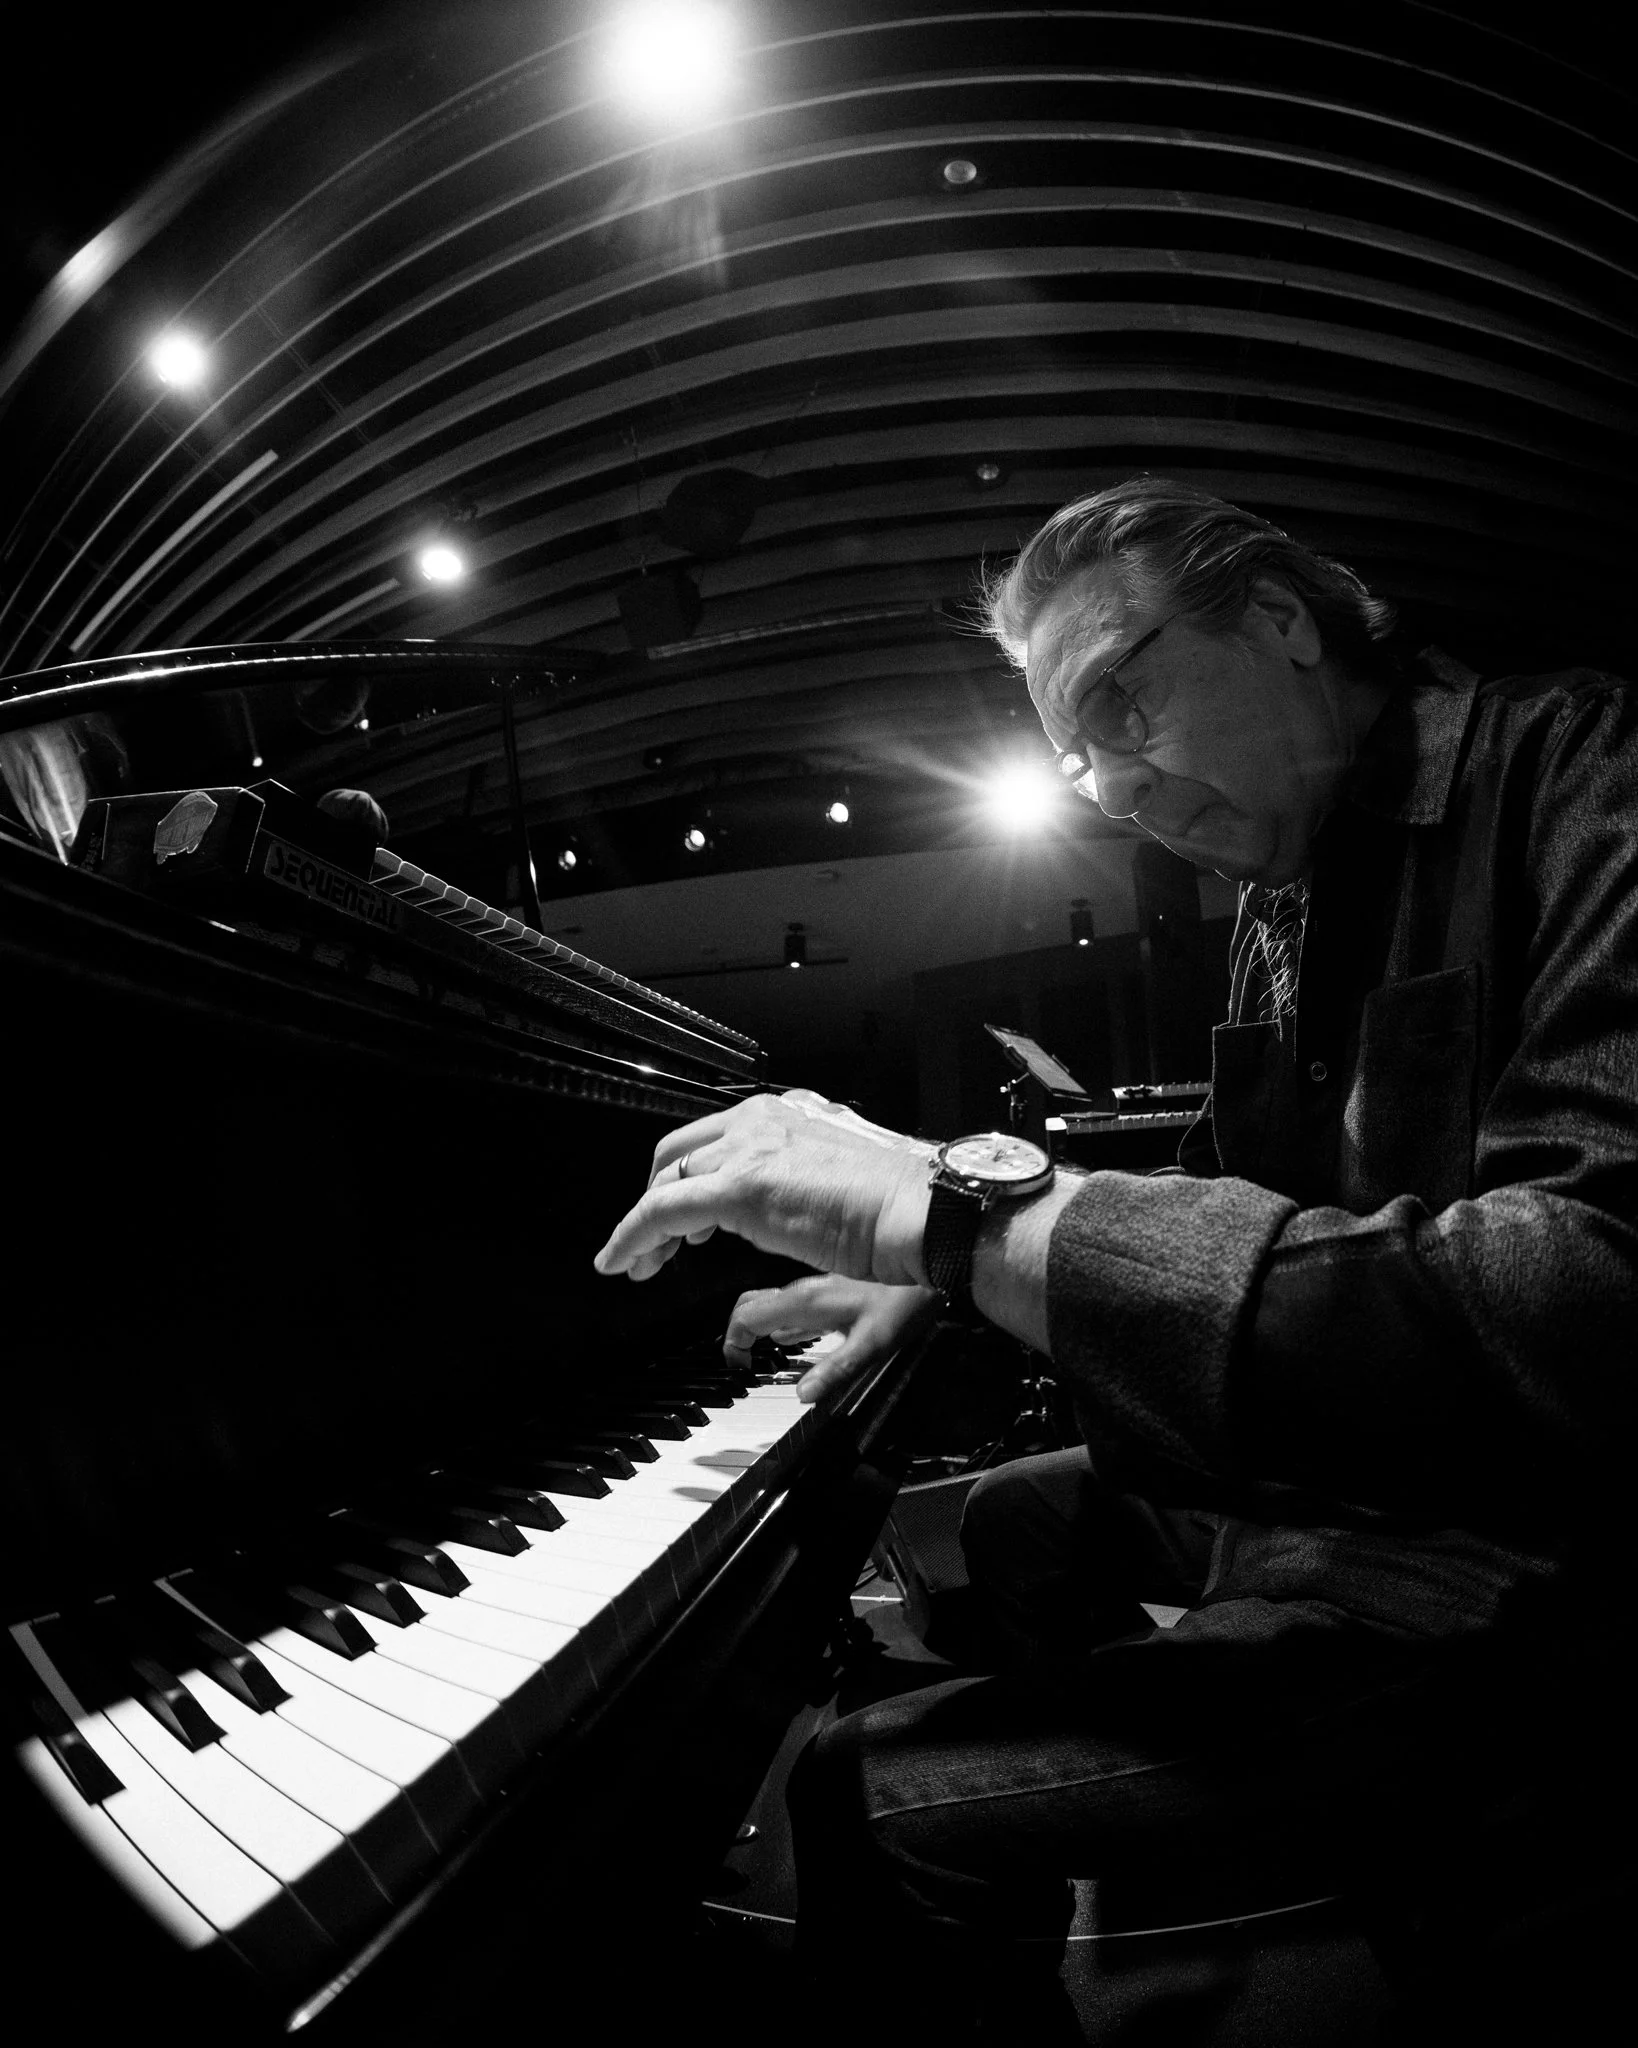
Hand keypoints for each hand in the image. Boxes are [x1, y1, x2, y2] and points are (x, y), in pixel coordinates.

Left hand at [593, 1089, 936, 1284]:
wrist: (920, 1211)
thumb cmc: (899, 1204)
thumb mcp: (840, 1172)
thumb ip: (801, 1177)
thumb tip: (779, 1200)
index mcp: (786, 1111)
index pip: (716, 1137)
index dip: (689, 1177)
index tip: (684, 1214)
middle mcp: (762, 1118)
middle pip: (678, 1151)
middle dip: (658, 1194)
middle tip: (657, 1240)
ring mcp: (748, 1150)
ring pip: (665, 1181)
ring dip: (644, 1224)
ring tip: (640, 1260)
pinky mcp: (738, 1188)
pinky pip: (661, 1210)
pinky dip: (632, 1236)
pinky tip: (622, 1261)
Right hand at [725, 1274, 938, 1402]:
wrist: (930, 1267)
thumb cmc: (905, 1303)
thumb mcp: (872, 1345)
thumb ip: (836, 1371)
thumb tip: (802, 1396)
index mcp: (805, 1302)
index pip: (747, 1315)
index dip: (734, 1343)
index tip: (739, 1369)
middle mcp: (805, 1291)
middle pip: (750, 1304)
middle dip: (737, 1332)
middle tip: (741, 1362)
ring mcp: (817, 1289)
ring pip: (771, 1304)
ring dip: (758, 1328)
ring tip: (758, 1357)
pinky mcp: (832, 1292)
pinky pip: (793, 1307)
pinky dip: (781, 1325)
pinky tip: (792, 1341)